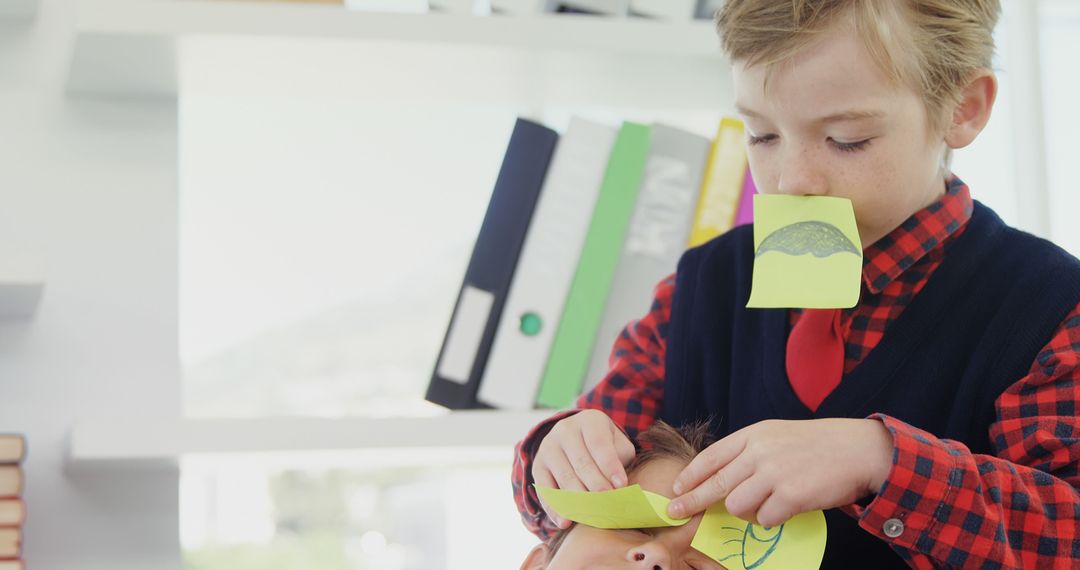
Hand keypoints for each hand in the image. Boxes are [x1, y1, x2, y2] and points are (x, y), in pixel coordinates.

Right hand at [532, 409, 636, 528]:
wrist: (577, 440)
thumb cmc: (605, 447)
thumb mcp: (618, 444)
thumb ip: (620, 460)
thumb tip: (620, 487)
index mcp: (589, 420)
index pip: (599, 443)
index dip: (610, 465)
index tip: (621, 486)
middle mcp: (565, 429)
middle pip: (581, 462)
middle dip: (596, 485)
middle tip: (608, 504)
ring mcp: (548, 447)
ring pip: (564, 476)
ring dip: (578, 499)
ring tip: (592, 516)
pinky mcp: (537, 465)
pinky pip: (545, 489)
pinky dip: (554, 508)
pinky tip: (565, 522)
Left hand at [667, 418, 893, 527]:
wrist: (857, 449)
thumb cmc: (816, 445)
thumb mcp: (776, 435)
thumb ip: (749, 452)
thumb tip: (719, 480)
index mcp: (753, 434)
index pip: (711, 456)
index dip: (690, 475)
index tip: (676, 488)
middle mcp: (759, 451)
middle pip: (715, 484)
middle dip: (692, 501)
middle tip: (676, 512)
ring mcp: (774, 473)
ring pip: (737, 506)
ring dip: (746, 511)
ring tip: (766, 503)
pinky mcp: (791, 495)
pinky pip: (764, 518)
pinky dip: (770, 518)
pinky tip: (785, 508)